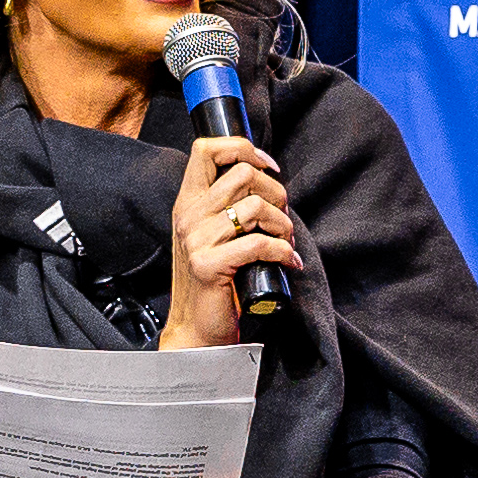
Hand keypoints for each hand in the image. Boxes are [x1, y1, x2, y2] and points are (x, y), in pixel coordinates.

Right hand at [158, 135, 302, 349]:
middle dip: (276, 193)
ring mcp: (195, 240)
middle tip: (282, 219)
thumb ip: (229, 206)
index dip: (243, 148)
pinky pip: (259, 243)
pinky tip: (288, 261)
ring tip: (286, 242)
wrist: (197, 328)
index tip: (268, 168)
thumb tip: (265, 179)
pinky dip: (283, 251)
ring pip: (255, 207)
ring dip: (282, 224)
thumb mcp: (215, 235)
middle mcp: (188, 215)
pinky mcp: (208, 265)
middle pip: (242, 174)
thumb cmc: (215, 281)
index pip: (205, 149)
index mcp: (188, 202)